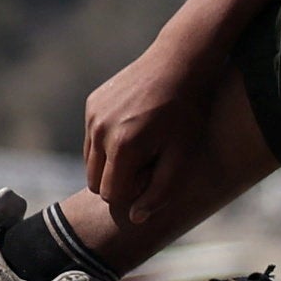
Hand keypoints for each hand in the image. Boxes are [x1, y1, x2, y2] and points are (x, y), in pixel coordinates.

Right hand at [77, 35, 227, 242]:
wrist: (180, 62)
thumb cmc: (188, 113)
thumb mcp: (183, 155)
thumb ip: (161, 190)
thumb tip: (136, 218)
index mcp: (122, 147)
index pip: (111, 195)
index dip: (135, 193)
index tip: (156, 174)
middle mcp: (99, 131)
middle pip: (96, 182)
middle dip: (121, 181)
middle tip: (152, 161)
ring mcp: (92, 116)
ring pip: (92, 162)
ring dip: (113, 163)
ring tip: (145, 145)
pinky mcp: (92, 104)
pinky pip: (93, 139)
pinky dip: (109, 143)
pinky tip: (137, 127)